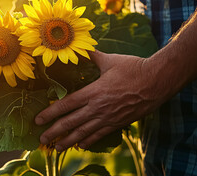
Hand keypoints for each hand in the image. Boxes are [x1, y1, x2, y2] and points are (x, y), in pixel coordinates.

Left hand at [35, 50, 166, 150]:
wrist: (158, 81)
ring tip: (56, 148)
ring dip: (68, 141)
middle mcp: (98, 107)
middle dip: (54, 132)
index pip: (66, 105)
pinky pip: (100, 135)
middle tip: (41, 140)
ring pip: (83, 133)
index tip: (38, 120)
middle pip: (70, 123)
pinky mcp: (118, 123)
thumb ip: (92, 56)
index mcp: (93, 91)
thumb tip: (81, 48)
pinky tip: (80, 146)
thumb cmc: (134, 68)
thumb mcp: (110, 60)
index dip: (50, 113)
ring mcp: (108, 118)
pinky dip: (88, 141)